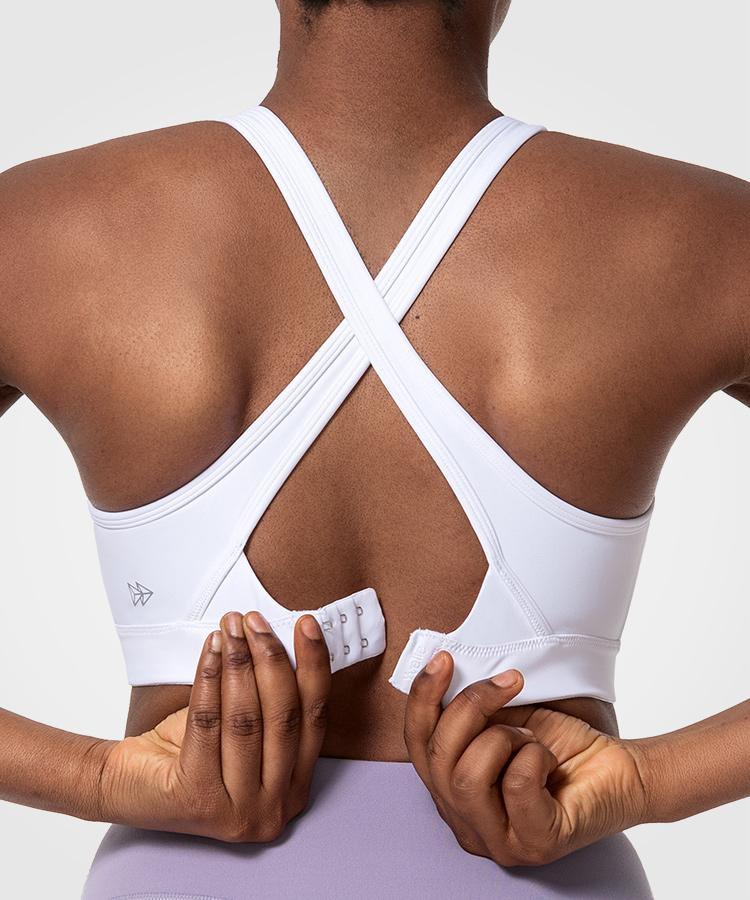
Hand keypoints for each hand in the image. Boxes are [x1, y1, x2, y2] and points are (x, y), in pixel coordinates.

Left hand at [97, 610, 330, 841]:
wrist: (129, 785)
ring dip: (239, 663)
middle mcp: (273, 809)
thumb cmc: (192, 752)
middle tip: (255, 622)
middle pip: (283, 717)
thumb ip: (271, 698)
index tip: (306, 625)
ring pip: (246, 720)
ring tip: (230, 628)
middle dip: (270, 658)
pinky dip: (209, 678)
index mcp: (294, 790)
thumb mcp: (246, 729)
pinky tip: (210, 650)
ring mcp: (237, 811)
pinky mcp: (197, 799)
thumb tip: (281, 637)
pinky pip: (207, 723)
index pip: (314, 719)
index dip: (314, 667)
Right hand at [404, 650, 648, 865]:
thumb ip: (467, 712)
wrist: (619, 768)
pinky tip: (550, 761)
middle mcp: (466, 823)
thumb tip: (441, 668)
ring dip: (505, 738)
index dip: (423, 698)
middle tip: (509, 685)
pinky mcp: (536, 844)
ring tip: (531, 738)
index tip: (445, 660)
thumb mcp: (502, 720)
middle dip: (471, 707)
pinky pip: (516, 786)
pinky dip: (535, 756)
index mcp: (450, 793)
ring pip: (468, 778)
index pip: (416, 746)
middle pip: (437, 759)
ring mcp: (499, 842)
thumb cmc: (559, 746)